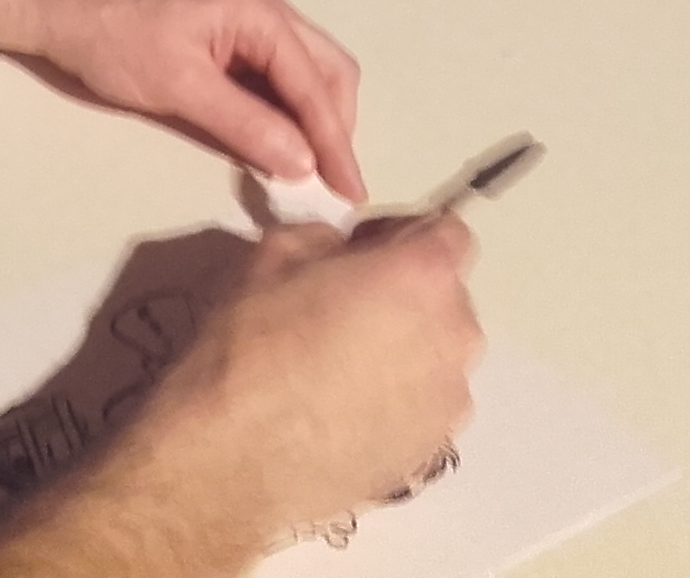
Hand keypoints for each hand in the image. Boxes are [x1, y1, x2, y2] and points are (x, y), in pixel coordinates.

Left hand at [26, 0, 364, 200]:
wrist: (57, 7)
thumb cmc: (114, 40)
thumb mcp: (179, 88)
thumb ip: (244, 124)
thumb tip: (303, 163)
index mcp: (259, 12)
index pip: (315, 85)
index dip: (336, 143)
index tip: (351, 192)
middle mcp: (264, 10)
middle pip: (325, 72)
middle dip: (334, 127)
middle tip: (331, 182)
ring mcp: (245, 20)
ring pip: (303, 73)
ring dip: (311, 120)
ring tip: (310, 170)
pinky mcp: (224, 36)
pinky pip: (272, 74)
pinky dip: (283, 110)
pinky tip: (275, 143)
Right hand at [120, 214, 482, 547]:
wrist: (235, 457)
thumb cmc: (252, 347)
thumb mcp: (274, 254)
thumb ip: (327, 238)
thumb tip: (342, 253)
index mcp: (422, 276)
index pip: (450, 232)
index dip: (405, 235)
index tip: (365, 251)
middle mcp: (454, 336)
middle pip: (447, 297)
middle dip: (406, 293)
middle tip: (345, 308)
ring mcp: (449, 401)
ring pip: (438, 353)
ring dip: (406, 347)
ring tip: (343, 367)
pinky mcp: (433, 450)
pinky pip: (427, 404)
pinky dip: (400, 398)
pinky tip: (346, 409)